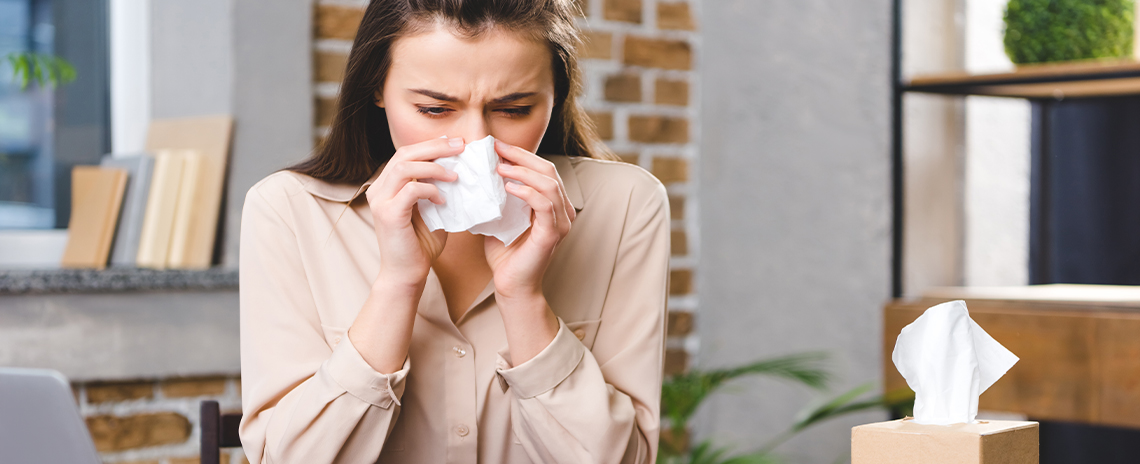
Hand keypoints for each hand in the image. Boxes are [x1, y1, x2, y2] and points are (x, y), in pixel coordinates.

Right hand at [365, 137, 462, 287]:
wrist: (406, 275)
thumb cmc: (419, 245)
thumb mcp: (431, 211)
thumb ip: (437, 190)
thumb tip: (459, 170)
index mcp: (387, 186)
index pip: (406, 154)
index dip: (430, 145)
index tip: (455, 143)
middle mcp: (379, 190)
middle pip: (404, 153)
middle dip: (435, 147)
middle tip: (460, 146)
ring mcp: (380, 201)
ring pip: (405, 167)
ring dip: (434, 167)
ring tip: (455, 174)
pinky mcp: (388, 214)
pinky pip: (411, 189)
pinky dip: (430, 190)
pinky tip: (443, 199)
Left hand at [485, 140, 575, 300]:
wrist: (511, 285)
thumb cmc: (505, 253)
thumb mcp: (500, 216)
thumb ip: (499, 196)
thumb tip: (480, 170)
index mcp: (552, 204)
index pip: (542, 169)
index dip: (521, 155)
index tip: (496, 146)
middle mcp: (562, 211)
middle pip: (548, 171)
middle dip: (521, 156)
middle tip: (496, 148)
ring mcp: (560, 222)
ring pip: (549, 184)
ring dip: (523, 171)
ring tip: (499, 167)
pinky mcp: (552, 234)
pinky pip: (544, 204)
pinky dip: (527, 191)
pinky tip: (508, 186)